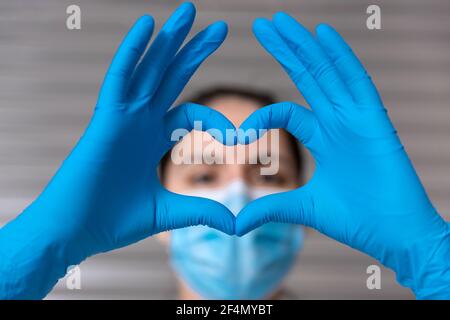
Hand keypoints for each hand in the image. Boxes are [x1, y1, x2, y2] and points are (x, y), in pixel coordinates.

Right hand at [0, 2, 234, 298]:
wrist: (75, 232)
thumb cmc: (113, 221)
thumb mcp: (169, 212)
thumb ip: (202, 211)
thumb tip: (238, 225)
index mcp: (153, 139)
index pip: (192, 113)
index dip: (218, 120)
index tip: (241, 137)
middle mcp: (139, 121)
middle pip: (171, 77)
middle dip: (194, 52)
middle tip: (220, 28)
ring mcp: (122, 117)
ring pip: (148, 69)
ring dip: (168, 40)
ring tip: (189, 11)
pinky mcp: (105, 119)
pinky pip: (120, 77)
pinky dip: (132, 51)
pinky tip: (148, 24)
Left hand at [235, 12, 449, 297]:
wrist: (395, 234)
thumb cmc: (357, 220)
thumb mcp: (303, 209)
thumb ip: (270, 208)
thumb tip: (235, 224)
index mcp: (323, 137)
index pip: (286, 111)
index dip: (262, 115)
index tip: (238, 135)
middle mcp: (338, 122)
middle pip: (308, 77)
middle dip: (286, 50)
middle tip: (263, 24)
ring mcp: (356, 119)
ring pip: (327, 72)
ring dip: (305, 46)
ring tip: (281, 21)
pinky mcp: (375, 122)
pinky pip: (357, 82)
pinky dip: (342, 58)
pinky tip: (323, 34)